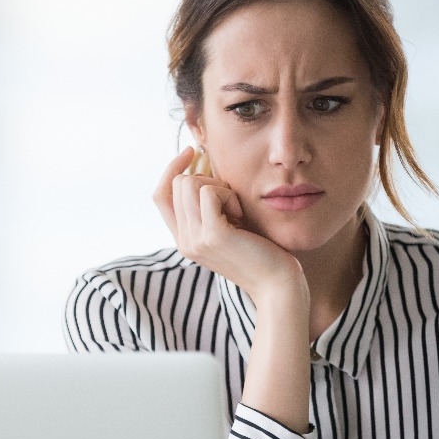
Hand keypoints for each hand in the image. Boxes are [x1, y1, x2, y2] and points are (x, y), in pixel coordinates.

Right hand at [153, 147, 304, 300]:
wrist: (278, 285)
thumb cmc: (261, 252)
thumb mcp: (228, 227)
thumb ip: (210, 207)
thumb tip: (202, 165)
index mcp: (184, 239)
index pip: (160, 195)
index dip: (172, 169)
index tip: (193, 152)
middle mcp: (184, 241)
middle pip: (177, 183)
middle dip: (207, 179)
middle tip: (233, 202)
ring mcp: (195, 240)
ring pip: (189, 183)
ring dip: (219, 187)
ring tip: (237, 210)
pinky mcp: (212, 235)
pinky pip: (210, 192)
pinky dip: (229, 195)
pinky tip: (242, 215)